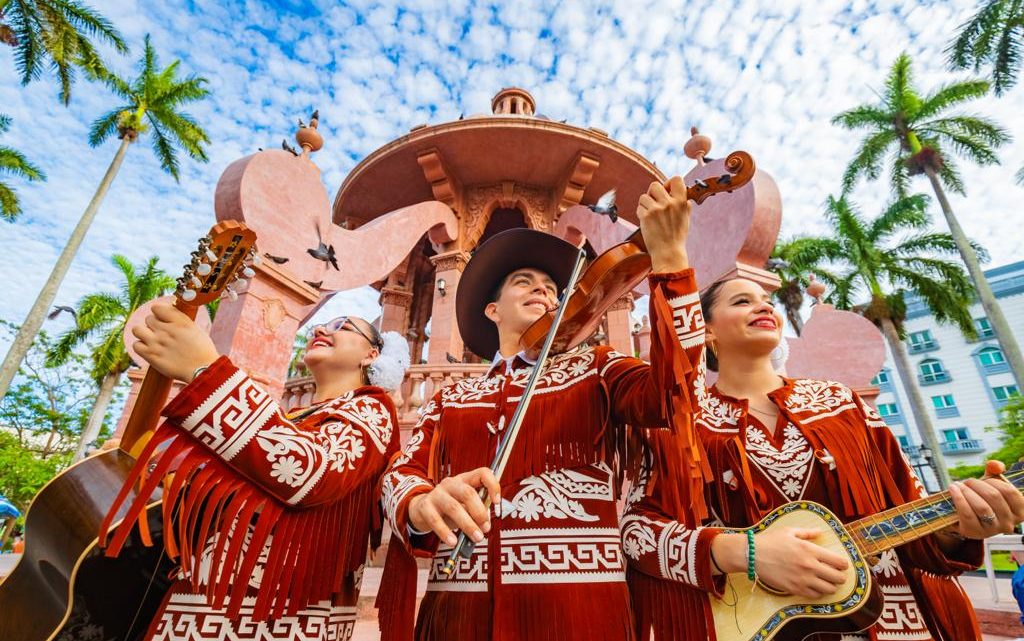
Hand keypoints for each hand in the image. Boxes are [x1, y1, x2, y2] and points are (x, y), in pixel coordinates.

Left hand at [131, 304, 218, 381]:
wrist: (203, 370)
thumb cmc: (202, 351)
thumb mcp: (195, 329)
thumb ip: (179, 321)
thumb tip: (167, 316)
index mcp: (179, 321)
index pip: (157, 308)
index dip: (159, 313)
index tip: (163, 319)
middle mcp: (167, 330)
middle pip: (148, 319)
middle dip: (153, 325)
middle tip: (161, 334)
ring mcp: (157, 342)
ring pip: (137, 330)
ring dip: (143, 333)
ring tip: (151, 340)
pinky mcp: (151, 355)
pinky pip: (136, 345)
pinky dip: (141, 347)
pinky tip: (149, 350)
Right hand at [408, 467, 500, 546]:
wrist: (421, 509)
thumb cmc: (449, 508)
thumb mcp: (465, 506)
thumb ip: (476, 512)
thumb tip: (485, 524)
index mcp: (465, 480)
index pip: (482, 473)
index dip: (492, 485)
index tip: (497, 502)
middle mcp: (451, 484)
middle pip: (468, 493)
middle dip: (479, 512)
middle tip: (485, 528)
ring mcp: (437, 494)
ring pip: (454, 507)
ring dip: (467, 525)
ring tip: (476, 537)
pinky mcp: (425, 507)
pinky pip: (436, 520)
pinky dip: (445, 532)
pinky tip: (453, 542)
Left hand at [637, 176, 690, 272]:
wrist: (668, 252)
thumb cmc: (677, 236)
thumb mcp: (686, 218)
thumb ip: (684, 204)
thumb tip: (682, 191)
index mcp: (681, 202)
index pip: (676, 179)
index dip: (668, 183)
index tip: (666, 190)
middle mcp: (669, 203)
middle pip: (655, 185)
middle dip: (652, 193)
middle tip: (654, 203)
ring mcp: (656, 209)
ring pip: (644, 196)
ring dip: (645, 204)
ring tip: (650, 214)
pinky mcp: (646, 217)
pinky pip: (639, 207)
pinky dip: (641, 213)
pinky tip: (647, 222)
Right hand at [711, 528, 848, 599]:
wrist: (752, 555)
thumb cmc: (770, 541)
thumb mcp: (789, 531)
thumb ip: (807, 533)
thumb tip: (820, 532)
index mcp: (810, 549)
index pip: (838, 561)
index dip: (843, 564)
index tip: (841, 564)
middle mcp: (810, 565)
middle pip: (837, 577)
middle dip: (840, 577)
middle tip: (836, 574)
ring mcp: (803, 579)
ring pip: (829, 589)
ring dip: (831, 586)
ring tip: (826, 582)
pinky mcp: (795, 589)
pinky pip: (815, 596)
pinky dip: (818, 593)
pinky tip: (814, 587)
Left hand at [949, 460, 1023, 538]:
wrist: (966, 517)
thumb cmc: (982, 499)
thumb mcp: (991, 485)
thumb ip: (995, 472)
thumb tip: (994, 465)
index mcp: (1018, 512)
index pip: (1010, 492)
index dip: (995, 481)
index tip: (984, 479)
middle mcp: (1009, 523)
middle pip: (994, 497)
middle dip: (977, 484)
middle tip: (967, 481)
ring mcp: (993, 530)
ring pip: (981, 507)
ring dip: (967, 491)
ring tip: (958, 485)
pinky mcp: (975, 532)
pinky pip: (967, 514)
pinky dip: (959, 499)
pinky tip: (952, 489)